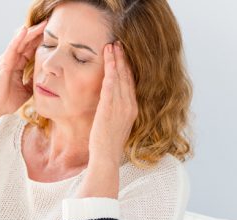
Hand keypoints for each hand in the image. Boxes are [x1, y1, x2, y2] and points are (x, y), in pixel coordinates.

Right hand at [0, 20, 47, 117]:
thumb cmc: (7, 101)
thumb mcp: (26, 90)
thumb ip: (33, 81)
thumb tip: (43, 77)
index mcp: (17, 66)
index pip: (30, 50)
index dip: (40, 42)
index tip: (52, 35)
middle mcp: (12, 60)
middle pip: (27, 43)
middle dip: (38, 33)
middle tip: (49, 23)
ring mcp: (7, 60)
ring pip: (21, 42)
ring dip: (31, 32)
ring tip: (42, 24)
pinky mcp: (4, 62)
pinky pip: (12, 47)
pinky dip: (18, 38)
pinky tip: (25, 30)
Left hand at [88, 41, 138, 165]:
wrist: (107, 157)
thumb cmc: (107, 144)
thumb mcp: (115, 125)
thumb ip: (115, 111)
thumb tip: (109, 103)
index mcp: (132, 109)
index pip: (130, 83)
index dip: (127, 67)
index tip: (123, 55)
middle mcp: (130, 106)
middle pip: (127, 76)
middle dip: (122, 59)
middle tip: (118, 43)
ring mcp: (121, 107)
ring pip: (120, 77)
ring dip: (116, 60)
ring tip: (112, 46)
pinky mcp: (110, 109)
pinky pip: (111, 86)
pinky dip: (111, 72)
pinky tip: (108, 61)